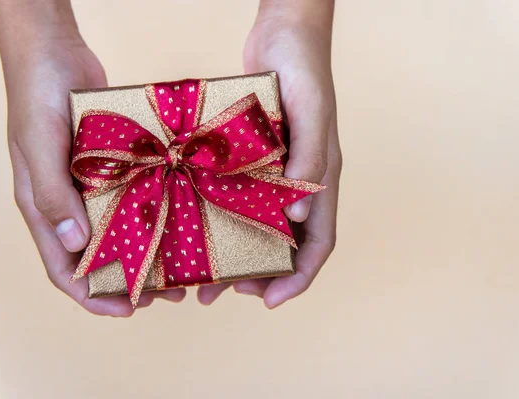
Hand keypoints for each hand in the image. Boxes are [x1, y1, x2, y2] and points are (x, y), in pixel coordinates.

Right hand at [0, 3, 186, 315]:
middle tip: (167, 293)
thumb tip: (77, 245)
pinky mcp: (114, 165)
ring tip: (181, 265)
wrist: (55, 52)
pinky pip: (133, 196)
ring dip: (147, 250)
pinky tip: (181, 218)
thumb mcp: (38, 148)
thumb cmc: (36, 99)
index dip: (93, 297)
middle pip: (98, 257)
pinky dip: (153, 212)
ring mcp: (92, 185)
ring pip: (120, 230)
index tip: (129, 312)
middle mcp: (69, 203)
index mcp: (44, 209)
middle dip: (129, 281)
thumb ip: (52, 196)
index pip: (64, 269)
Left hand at [197, 1, 341, 307]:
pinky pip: (241, 197)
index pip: (319, 242)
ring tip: (205, 274)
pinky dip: (223, 217)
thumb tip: (295, 215)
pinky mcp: (254, 157)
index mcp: (323, 179)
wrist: (284, 33)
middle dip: (261, 274)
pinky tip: (196, 225)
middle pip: (287, 244)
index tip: (269, 301)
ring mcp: (277, 171)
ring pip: (260, 226)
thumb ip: (310, 161)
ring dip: (238, 252)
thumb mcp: (311, 112)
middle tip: (226, 291)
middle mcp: (300, 182)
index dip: (299, 277)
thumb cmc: (304, 69)